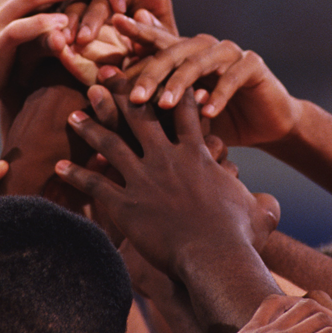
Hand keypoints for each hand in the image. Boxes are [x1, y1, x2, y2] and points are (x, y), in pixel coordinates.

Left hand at [55, 85, 277, 279]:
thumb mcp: (259, 215)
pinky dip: (76, 174)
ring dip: (90, 129)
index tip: (156, 75)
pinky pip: (95, 183)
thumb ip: (263, 204)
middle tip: (100, 79)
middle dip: (118, 95)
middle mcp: (167, 159)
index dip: (167, 89)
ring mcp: (143, 180)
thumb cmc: (239, 237)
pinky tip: (58, 167)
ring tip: (73, 115)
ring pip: (111, 144)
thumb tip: (273, 207)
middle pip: (139, 117)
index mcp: (196, 155)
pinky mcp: (126, 204)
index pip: (181, 112)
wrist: (214, 257)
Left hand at [112, 18, 297, 147]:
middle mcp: (204, 46)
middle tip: (133, 97)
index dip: (137, 29)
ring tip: (164, 106)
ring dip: (180, 84)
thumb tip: (114, 110)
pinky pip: (233, 76)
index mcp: (184, 53)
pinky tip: (207, 112)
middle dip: (150, 73)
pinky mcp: (253, 64)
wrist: (265, 125)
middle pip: (172, 52)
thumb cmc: (217, 120)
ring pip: (199, 61)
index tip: (115, 22)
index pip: (156, 40)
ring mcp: (229, 52)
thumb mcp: (181, 115)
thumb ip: (154, 105)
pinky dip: (218, 95)